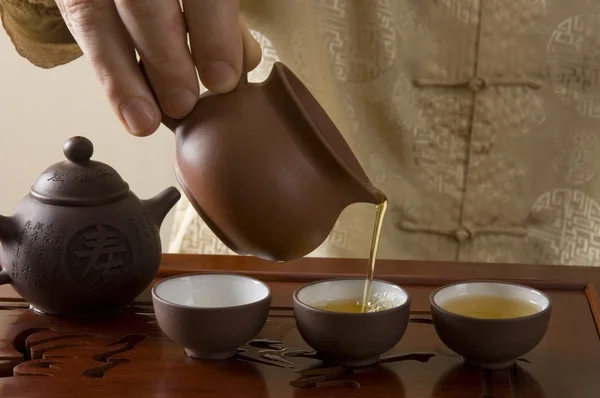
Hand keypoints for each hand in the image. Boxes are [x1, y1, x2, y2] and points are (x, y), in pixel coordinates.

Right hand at [56, 0, 261, 135]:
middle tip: (183, 102)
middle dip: (165, 55)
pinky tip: (128, 111)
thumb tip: (245, 60)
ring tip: (145, 120)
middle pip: (142, 1)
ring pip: (96, 15)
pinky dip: (108, 74)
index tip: (223, 79)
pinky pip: (82, 27)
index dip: (213, 32)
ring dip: (123, 76)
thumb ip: (222, 17)